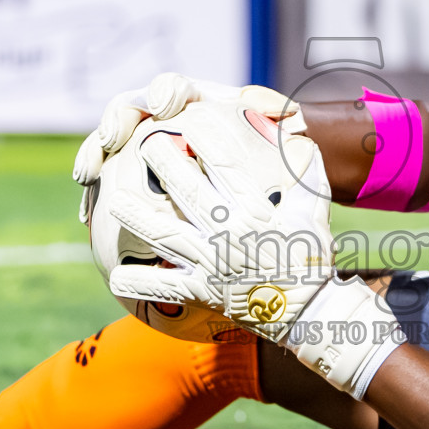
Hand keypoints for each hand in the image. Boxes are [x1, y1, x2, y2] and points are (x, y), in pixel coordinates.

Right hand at [72, 73, 299, 220]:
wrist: (242, 165)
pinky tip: (87, 218)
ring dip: (93, 154)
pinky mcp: (124, 169)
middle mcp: (156, 113)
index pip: (171, 88)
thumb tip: (293, 114)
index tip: (165, 108)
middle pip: (127, 109)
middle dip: (115, 122)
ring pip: (106, 141)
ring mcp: (137, 139)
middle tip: (110, 140)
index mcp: (189, 99)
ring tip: (88, 175)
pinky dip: (94, 195)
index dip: (165, 94)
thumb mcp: (267, 132)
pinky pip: (104, 178)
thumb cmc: (254, 144)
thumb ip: (273, 119)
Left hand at [105, 115, 400, 398]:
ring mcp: (211, 264)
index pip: (224, 164)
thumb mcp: (314, 210)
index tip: (188, 117)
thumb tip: (296, 135)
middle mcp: (228, 234)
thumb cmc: (310, 255)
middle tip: (144, 144)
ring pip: (165, 234)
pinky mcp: (201, 293)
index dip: (203, 136)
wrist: (307, 310)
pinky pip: (165, 288)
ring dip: (136, 216)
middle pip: (186, 192)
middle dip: (163, 163)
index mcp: (255, 210)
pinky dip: (139, 284)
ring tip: (113, 199)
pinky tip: (116, 277)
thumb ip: (306, 171)